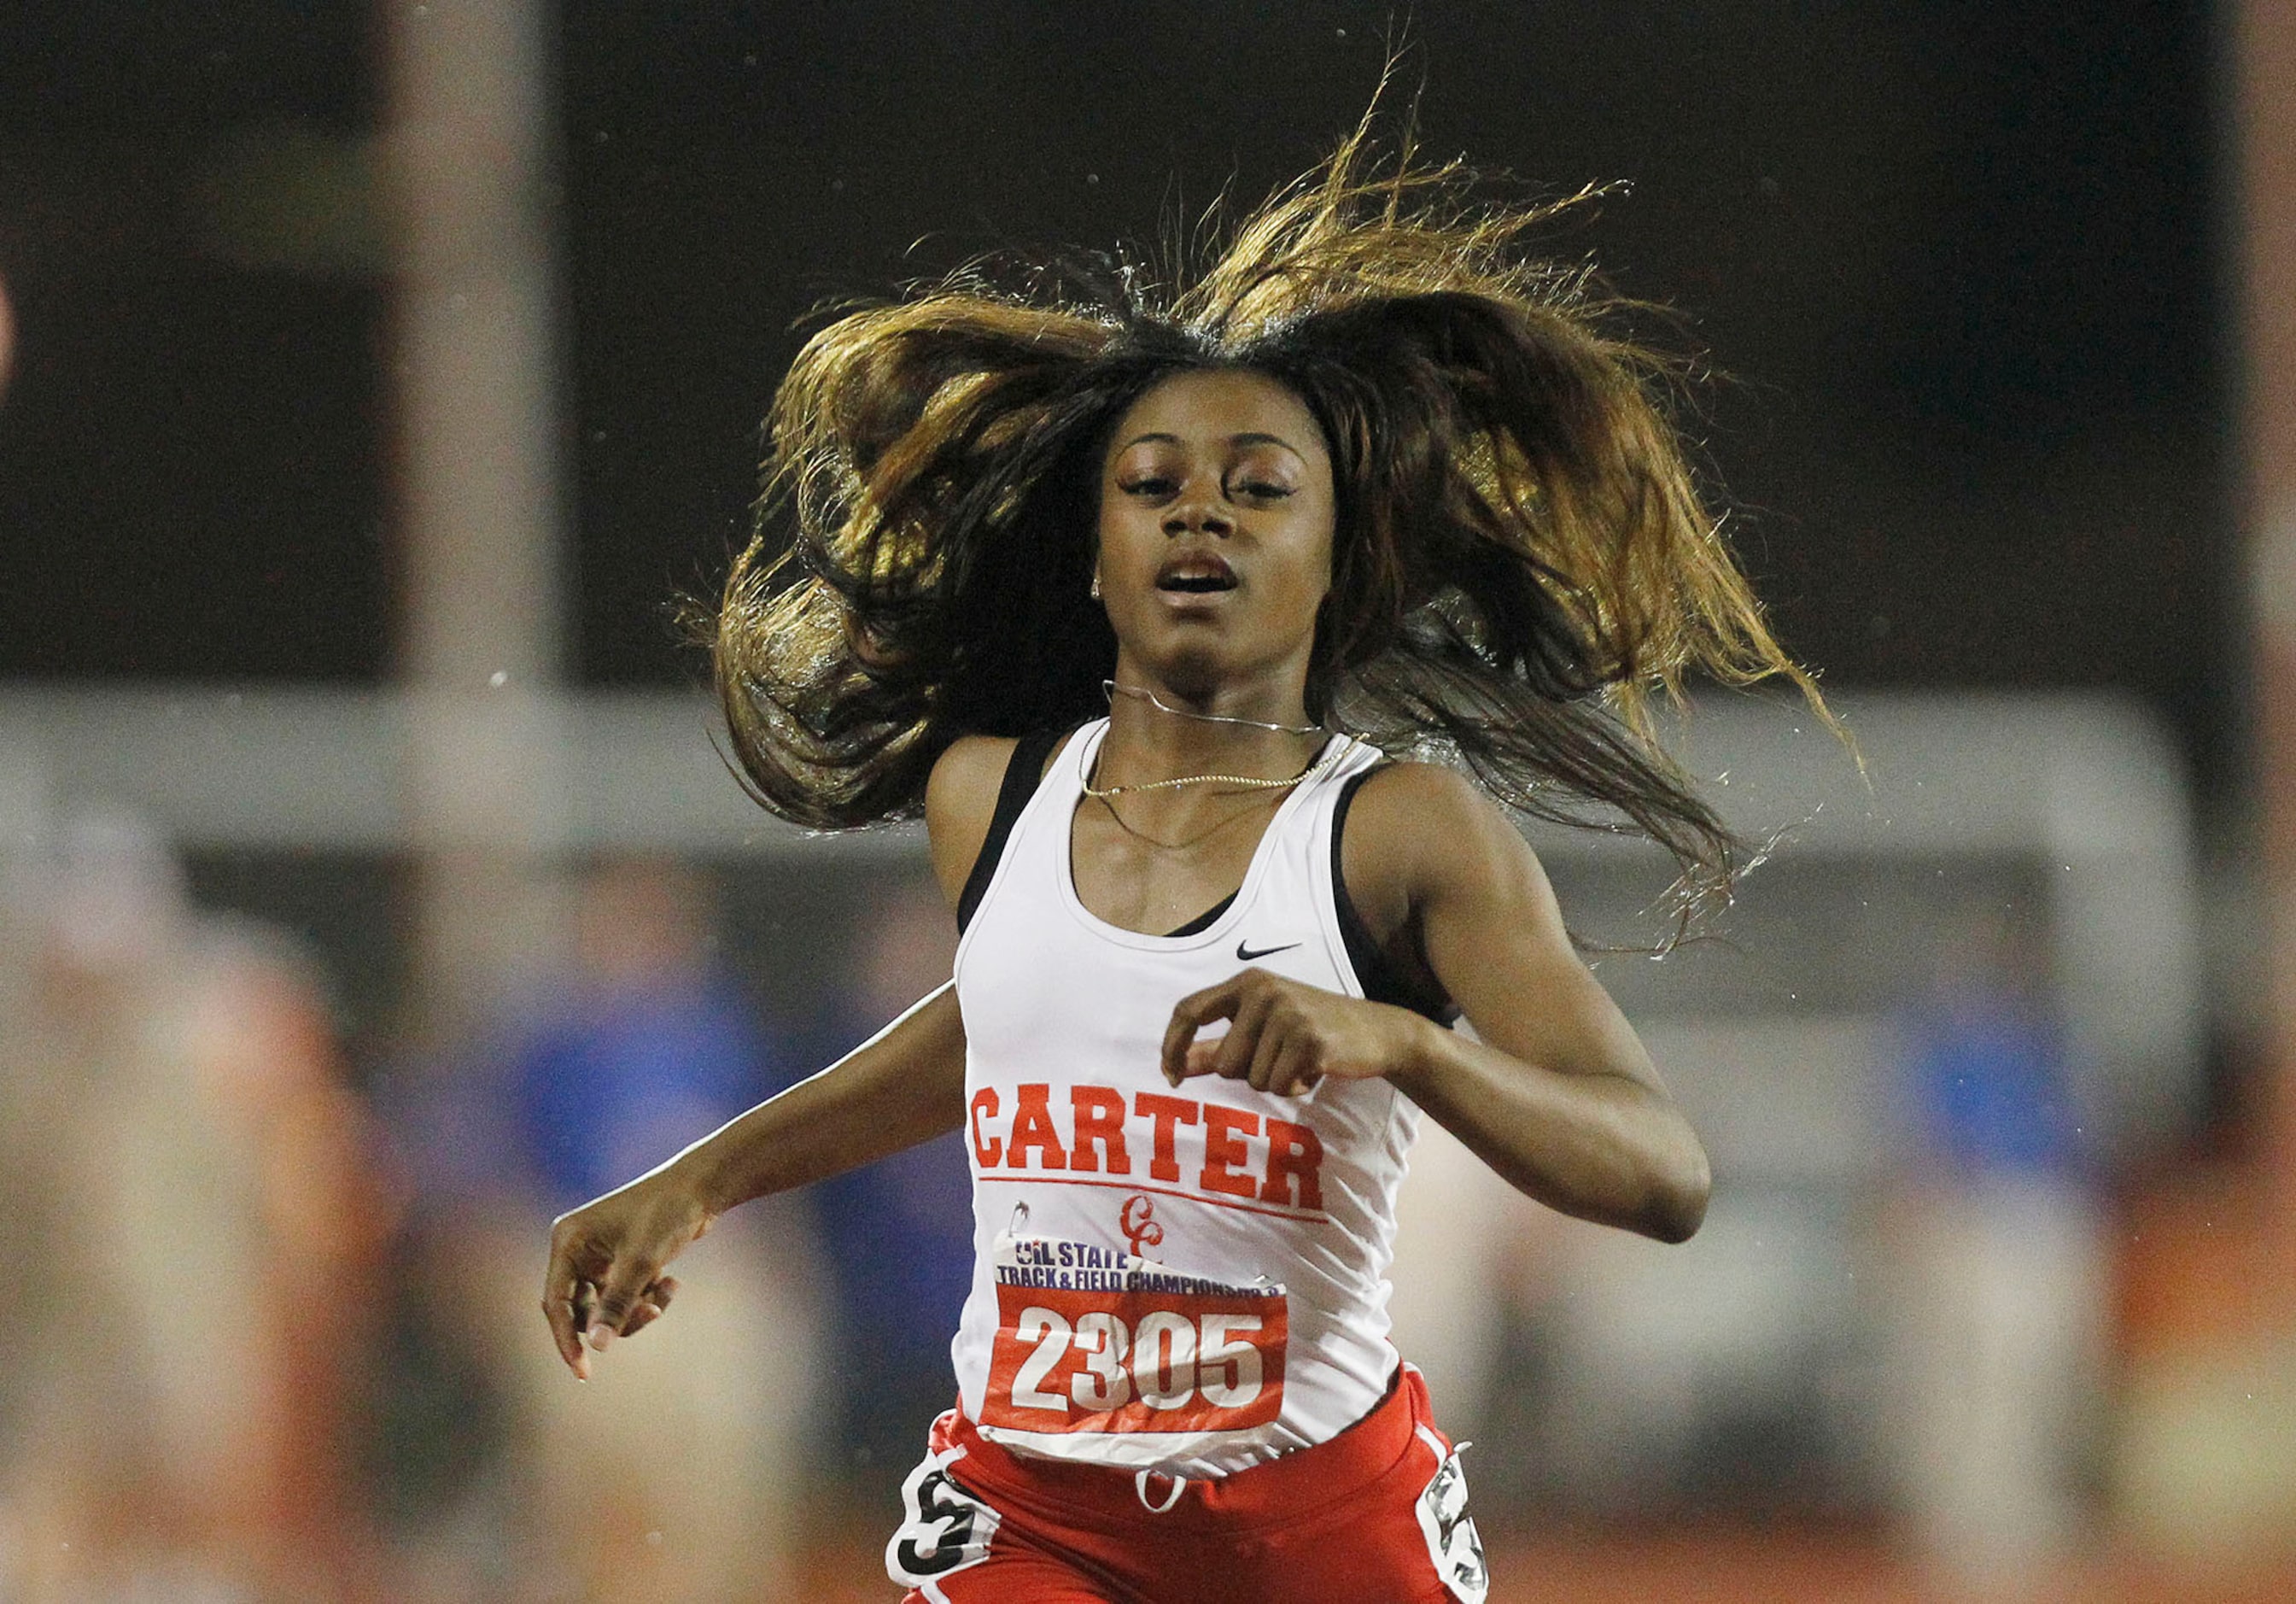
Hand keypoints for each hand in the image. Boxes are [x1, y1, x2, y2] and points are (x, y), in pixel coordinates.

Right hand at [541, 1165, 712, 1379]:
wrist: (702, 1188)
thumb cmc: (668, 1214)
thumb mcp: (642, 1262)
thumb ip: (617, 1305)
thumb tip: (596, 1347)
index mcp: (568, 1241)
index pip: (555, 1302)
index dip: (566, 1340)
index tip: (583, 1373)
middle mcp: (577, 1249)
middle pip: (582, 1310)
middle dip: (617, 1318)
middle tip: (651, 1316)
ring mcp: (598, 1256)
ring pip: (607, 1308)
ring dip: (636, 1309)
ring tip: (666, 1291)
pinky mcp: (620, 1262)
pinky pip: (625, 1298)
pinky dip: (647, 1298)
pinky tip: (671, 1282)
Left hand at [1161, 968, 1429, 1096]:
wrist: (1376, 1032)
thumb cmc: (1311, 1031)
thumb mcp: (1262, 1029)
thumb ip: (1218, 1046)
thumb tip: (1177, 1067)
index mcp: (1246, 983)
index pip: (1188, 1010)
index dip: (1172, 1046)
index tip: (1170, 1076)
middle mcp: (1263, 991)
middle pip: (1222, 1062)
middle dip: (1247, 1074)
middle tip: (1280, 1058)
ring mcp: (1287, 1013)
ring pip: (1251, 1078)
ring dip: (1275, 1081)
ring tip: (1300, 1060)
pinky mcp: (1309, 1040)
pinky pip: (1279, 1085)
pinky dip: (1295, 1088)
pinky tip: (1315, 1070)